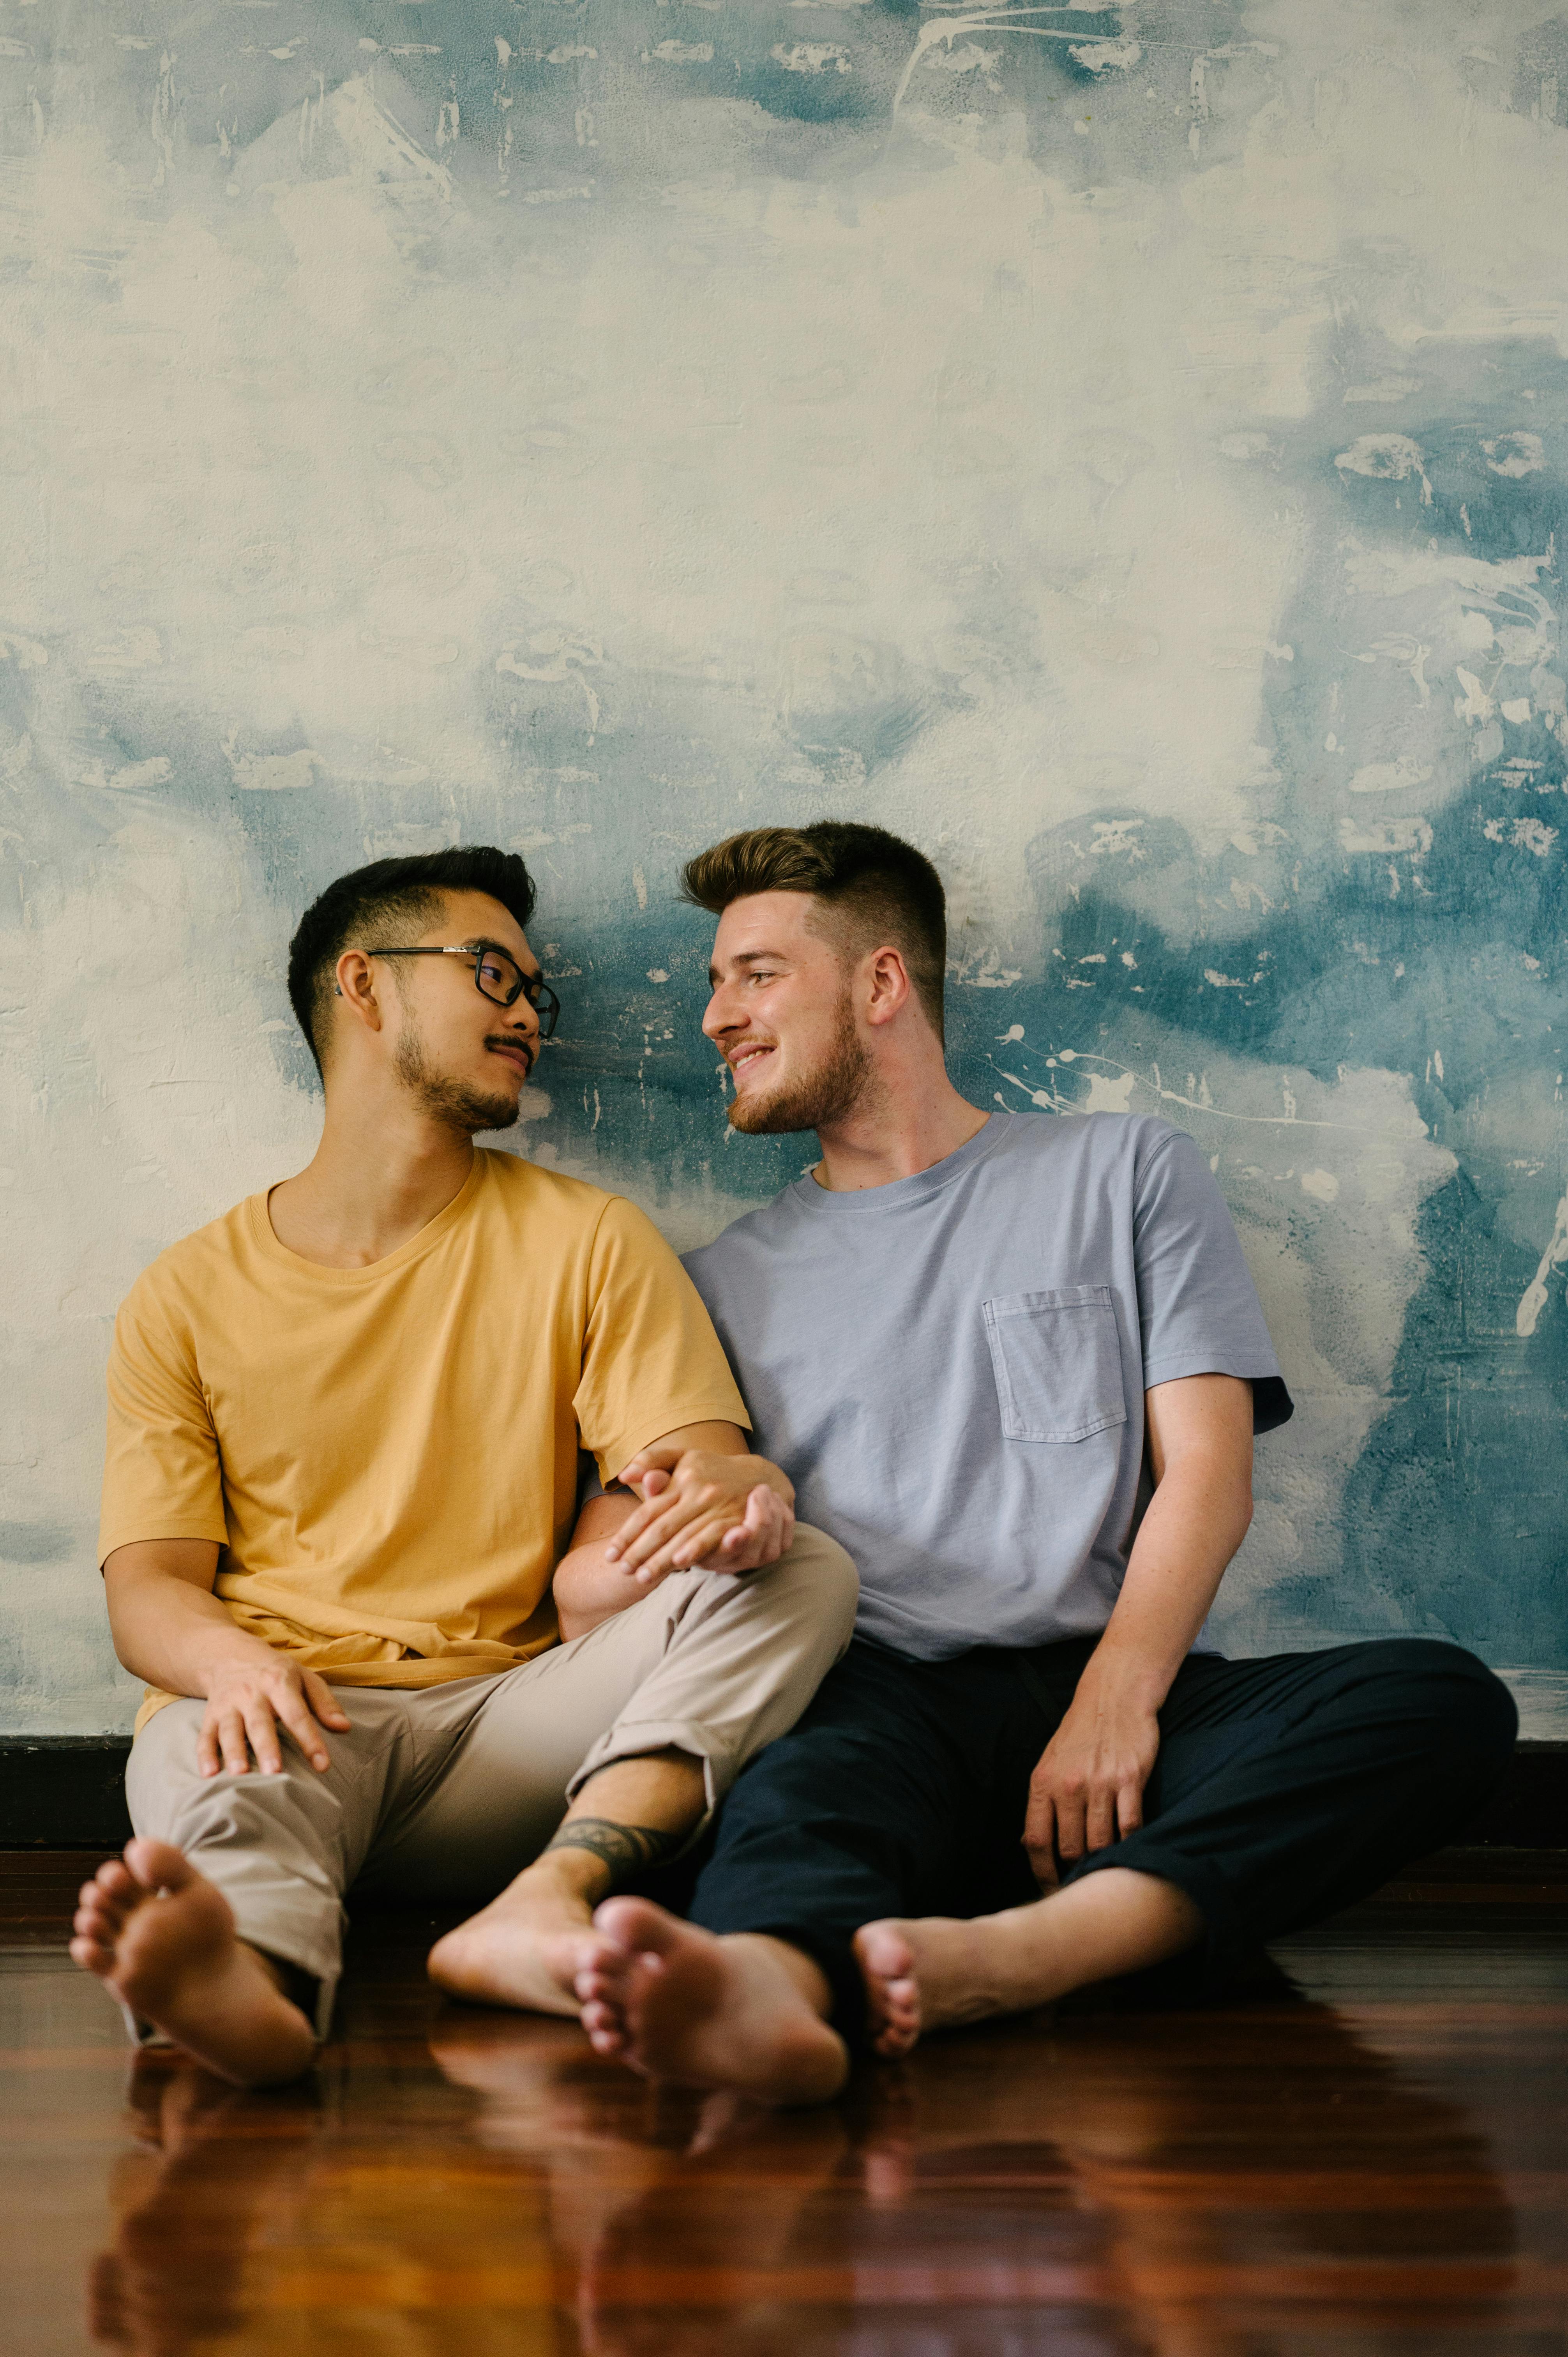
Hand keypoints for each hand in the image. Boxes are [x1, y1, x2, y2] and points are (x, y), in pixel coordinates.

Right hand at [196, 1651, 351, 1777]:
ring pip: (230, 1730)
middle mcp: (251, 1693)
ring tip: (239, 1775)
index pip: (297, 1714)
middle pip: (260, 1723)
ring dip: (234, 1753)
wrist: (230, 1654)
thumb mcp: (304, 1678)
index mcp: (279, 1682)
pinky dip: (204, 1755)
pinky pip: (205, 1736)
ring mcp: (228, 1705)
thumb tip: (345, 1728)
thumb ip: (325, 1703)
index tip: (322, 1765)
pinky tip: (209, 1774)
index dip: (310, 1739)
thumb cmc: (276, 1672)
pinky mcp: (210, 1715)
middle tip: (274, 1772)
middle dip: (266, 1747)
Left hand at [604, 1447, 795, 1587]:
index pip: (648, 1511)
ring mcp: (717, 1506)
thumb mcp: (684, 1458)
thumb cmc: (713, 1470)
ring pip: (683, 1536)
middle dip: (640, 1551)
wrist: (760, 1476)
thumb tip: (625, 1474)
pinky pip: (711, 1537)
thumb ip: (653, 1460)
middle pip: (661, 1527)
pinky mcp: (735, 1519)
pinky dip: (695, 1551)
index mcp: (682, 1478)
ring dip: (662, 1559)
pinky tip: (679, 1565)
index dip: (628, 1534)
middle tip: (622, 1571)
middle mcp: (698, 1492)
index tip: (610, 1554)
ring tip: (642, 1577)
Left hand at [1022, 1669, 1160, 1889]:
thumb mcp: (1049, 1762)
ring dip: (1104, 1862)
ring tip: (1107, 1872)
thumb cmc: (1080, 1733)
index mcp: (1043, 1782)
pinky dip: (1130, 1843)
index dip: (1042, 1873)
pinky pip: (1130, 1826)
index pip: (1035, 1841)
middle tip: (1083, 1886)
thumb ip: (1042, 1803)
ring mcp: (1100, 1783)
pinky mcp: (1130, 1779)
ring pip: (1101, 1842)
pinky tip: (1131, 1849)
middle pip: (1070, 1849)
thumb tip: (1030, 1845)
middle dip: (1076, 1873)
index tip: (1050, 1890)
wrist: (1115, 1695)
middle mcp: (1068, 1785)